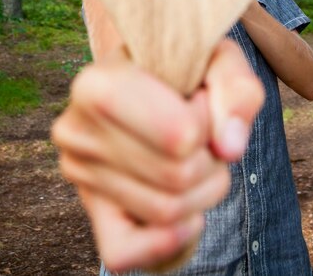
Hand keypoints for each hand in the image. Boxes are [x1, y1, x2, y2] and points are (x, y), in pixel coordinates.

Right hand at [51, 0, 264, 271]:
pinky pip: (123, 253)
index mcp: (96, 84)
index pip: (180, 136)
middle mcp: (75, 128)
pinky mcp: (90, 208)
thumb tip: (229, 148)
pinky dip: (168, 240)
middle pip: (177, 177)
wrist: (152, 80)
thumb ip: (237, 89)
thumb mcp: (220, 59)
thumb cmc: (185, 68)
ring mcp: (79, 172)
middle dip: (211, 159)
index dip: (208, 124)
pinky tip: (189, 211)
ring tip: (196, 153)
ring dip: (203, 189)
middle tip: (204, 130)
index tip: (201, 98)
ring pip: (165, 212)